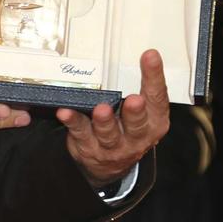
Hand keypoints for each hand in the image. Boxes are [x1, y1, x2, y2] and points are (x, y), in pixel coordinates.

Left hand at [56, 49, 169, 187]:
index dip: (155, 77)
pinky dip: (73, 121)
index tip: (150, 56)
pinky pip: (80, 133)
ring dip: (104, 121)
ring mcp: (113, 146)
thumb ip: (140, 88)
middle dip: (135, 113)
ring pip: (108, 133)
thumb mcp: (143, 111)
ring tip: (101, 109)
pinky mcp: (89, 149)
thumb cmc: (128, 128)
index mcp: (154, 122)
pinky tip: (65, 112)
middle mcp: (136, 137)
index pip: (157, 98)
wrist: (112, 166)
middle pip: (137, 124)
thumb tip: (139, 55)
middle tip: (134, 101)